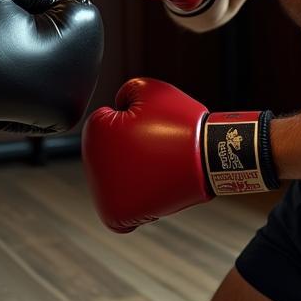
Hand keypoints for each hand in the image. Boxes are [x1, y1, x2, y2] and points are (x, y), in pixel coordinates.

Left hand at [81, 77, 276, 231]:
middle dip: (124, 147)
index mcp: (95, 132)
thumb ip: (125, 92)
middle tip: (152, 146)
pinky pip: (115, 208)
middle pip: (104, 153)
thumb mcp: (149, 88)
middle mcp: (91, 164)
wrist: (208, 155)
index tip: (147, 125)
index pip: (103, 122)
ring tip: (154, 165)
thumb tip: (118, 106)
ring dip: (128, 174)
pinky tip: (146, 188)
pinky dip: (129, 202)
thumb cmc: (180, 122)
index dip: (128, 118)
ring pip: (110, 179)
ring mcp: (101, 191)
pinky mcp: (115, 213)